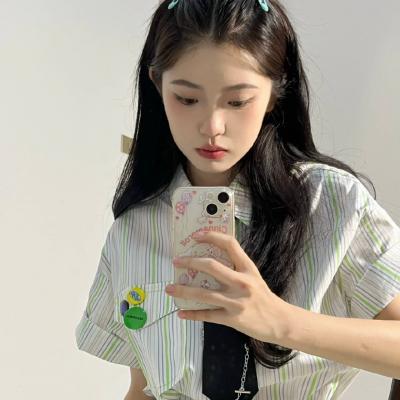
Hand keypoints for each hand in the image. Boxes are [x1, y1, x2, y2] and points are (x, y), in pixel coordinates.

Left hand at [165, 230, 291, 342]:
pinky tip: (180, 312)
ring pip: (204, 294)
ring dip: (183, 291)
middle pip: (212, 266)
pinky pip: (207, 316)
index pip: (229, 245)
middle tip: (177, 261)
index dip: (211, 236)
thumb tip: (210, 260)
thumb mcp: (254, 276)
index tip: (196, 236)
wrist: (280, 321)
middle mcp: (242, 282)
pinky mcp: (232, 319)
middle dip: (190, 262)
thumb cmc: (263, 296)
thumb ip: (236, 268)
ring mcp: (236, 302)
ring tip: (169, 288)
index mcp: (248, 268)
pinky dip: (192, 314)